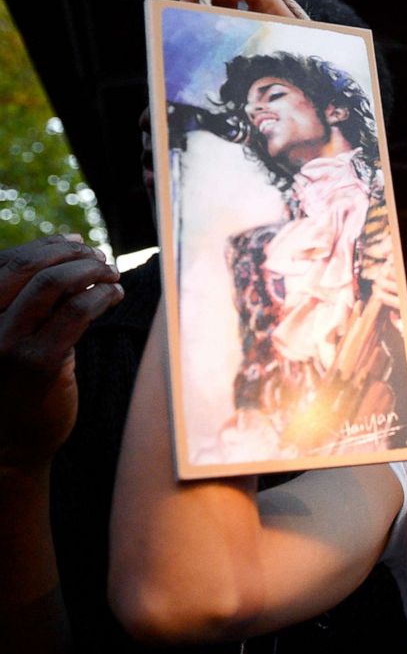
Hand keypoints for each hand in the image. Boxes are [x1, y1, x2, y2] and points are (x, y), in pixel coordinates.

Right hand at [0, 235, 121, 469]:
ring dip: (91, 271)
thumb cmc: (15, 384)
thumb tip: (73, 249)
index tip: (77, 243)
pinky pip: (77, 312)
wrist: (9, 445)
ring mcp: (5, 343)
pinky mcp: (40, 363)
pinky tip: (114, 296)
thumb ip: (29, 299)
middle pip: (28, 267)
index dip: (45, 246)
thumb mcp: (9, 334)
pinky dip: (102, 296)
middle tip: (101, 258)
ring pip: (54, 284)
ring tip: (112, 275)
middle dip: (72, 255)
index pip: (5, 262)